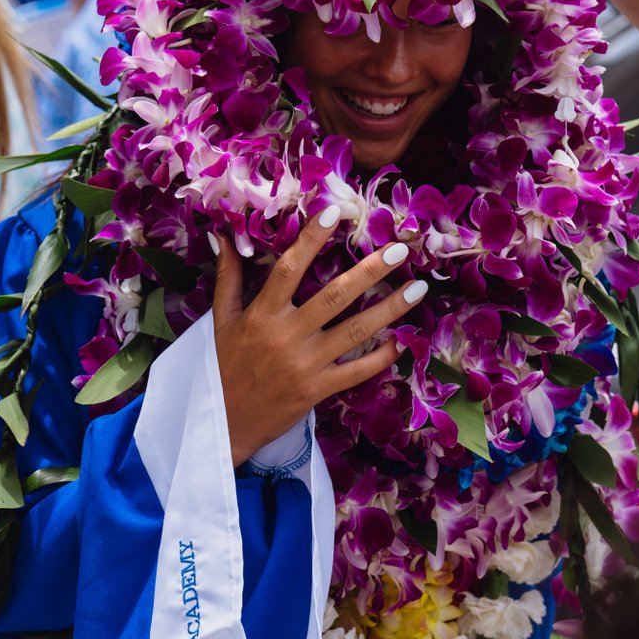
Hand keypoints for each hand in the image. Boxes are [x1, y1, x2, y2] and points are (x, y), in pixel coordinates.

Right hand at [212, 204, 425, 465]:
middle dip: (370, 271)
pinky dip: (382, 356)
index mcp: (261, 314)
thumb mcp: (220, 320)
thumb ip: (229, 277)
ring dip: (390, 309)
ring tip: (418, 289)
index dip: (311, 240)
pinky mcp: (317, 390)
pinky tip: (404, 339)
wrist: (221, 425)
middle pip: (334, 297)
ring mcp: (305, 365)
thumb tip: (225, 236)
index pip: (289, 269)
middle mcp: (286, 336)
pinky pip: (357, 371)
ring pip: (355, 331)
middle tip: (400, 250)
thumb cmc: (222, 366)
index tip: (334, 213)